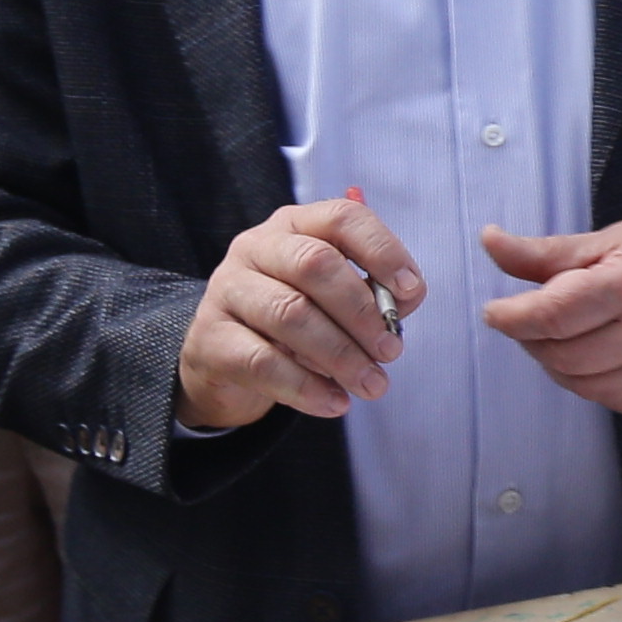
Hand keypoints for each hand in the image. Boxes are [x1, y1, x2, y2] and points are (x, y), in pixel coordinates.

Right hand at [175, 193, 424, 430]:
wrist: (228, 358)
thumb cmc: (298, 318)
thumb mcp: (338, 299)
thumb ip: (377, 292)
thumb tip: (409, 295)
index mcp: (296, 225)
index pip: (343, 218)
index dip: (382, 250)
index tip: (411, 290)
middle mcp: (256, 247)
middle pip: (314, 264)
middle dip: (361, 311)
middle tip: (391, 351)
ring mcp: (227, 289)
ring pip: (290, 314)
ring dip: (341, 355)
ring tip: (372, 385)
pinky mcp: (210, 338)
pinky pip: (262, 362)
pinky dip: (306, 387)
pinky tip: (335, 403)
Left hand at [476, 211, 621, 414]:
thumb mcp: (612, 238)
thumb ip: (547, 253)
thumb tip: (490, 242)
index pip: (552, 315)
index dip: (512, 317)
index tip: (496, 313)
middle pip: (561, 355)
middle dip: (533, 338)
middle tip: (533, 318)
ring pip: (581, 384)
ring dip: (558, 362)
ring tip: (568, 333)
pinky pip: (611, 400)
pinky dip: (591, 380)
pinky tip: (600, 353)